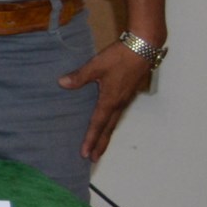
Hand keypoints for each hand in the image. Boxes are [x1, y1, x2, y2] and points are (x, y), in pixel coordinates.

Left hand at [58, 35, 158, 160]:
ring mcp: (126, 98)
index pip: (98, 124)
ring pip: (115, 122)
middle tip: (94, 158)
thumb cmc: (120, 56)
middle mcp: (119, 103)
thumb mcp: (96, 65)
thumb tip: (62, 83)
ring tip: (100, 146)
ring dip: (107, 135)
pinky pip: (119, 113)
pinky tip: (109, 122)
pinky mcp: (129, 92)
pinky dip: (112, 123)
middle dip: (101, 144)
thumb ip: (79, 76)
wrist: (144, 47)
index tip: (85, 154)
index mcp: (110, 100)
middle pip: (109, 129)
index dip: (91, 139)